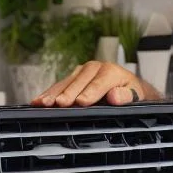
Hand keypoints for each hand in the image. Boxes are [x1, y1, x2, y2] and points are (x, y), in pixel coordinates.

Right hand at [32, 61, 156, 107]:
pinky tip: (37, 101)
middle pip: (79, 82)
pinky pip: (60, 85)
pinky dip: (49, 93)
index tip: (81, 102)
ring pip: (66, 82)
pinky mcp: (73, 77)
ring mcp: (82, 71)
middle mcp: (94, 68)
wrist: (126, 86)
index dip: (89, 93)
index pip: (98, 83)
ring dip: (53, 93)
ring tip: (42, 103)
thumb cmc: (130, 92)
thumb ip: (126, 96)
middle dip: (68, 93)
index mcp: (111, 71)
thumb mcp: (135, 95)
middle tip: (59, 104)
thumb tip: (115, 96)